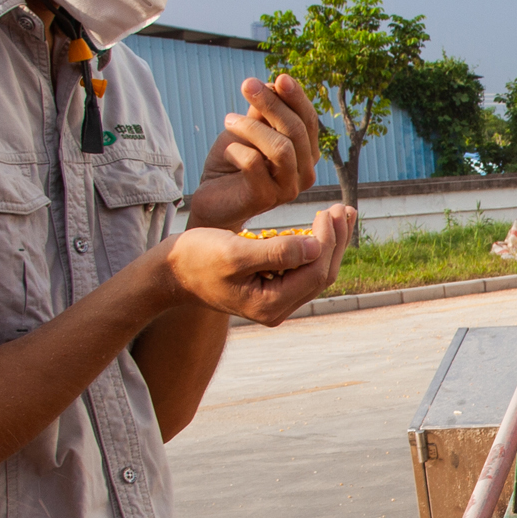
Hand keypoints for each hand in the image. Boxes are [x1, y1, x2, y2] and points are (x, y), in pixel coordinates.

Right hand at [162, 205, 356, 325]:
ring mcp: (275, 302)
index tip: (328, 210)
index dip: (328, 241)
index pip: (315, 272)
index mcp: (270, 305)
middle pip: (322, 275)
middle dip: (336, 241)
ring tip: (342, 213)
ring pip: (316, 272)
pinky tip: (321, 226)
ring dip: (331, 242)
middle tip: (344, 208)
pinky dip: (315, 246)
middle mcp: (277, 309)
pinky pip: (303, 269)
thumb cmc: (196, 258)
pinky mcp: (272, 289)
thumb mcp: (234, 252)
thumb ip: (275, 252)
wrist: (171, 272)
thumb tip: (316, 247)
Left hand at [186, 72, 321, 229]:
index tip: (280, 77)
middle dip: (272, 103)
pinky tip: (226, 151)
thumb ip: (262, 114)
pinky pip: (254, 164)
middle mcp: (303, 173)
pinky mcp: (265, 199)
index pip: (308, 121)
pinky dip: (236, 150)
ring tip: (228, 120)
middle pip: (296, 131)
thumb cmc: (232, 163)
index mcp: (304, 154)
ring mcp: (287, 189)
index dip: (297, 98)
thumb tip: (274, 85)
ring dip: (252, 127)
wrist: (212, 199)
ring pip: (280, 149)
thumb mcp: (247, 131)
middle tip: (247, 85)